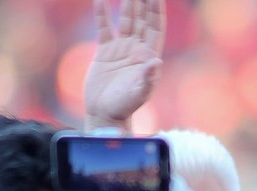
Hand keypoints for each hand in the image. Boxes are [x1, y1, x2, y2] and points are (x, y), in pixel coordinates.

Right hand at [84, 0, 165, 130]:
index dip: (156, 11)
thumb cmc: (125, 107)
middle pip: (142, 20)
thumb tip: (156, 62)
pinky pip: (104, 29)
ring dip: (128, 5)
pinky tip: (100, 1)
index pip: (155, 28)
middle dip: (144, 3)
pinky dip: (102, 15)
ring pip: (126, 21)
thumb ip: (147, 78)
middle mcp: (136, 50)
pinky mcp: (105, 52)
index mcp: (147, 56)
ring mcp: (121, 49)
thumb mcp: (138, 93)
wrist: (104, 113)